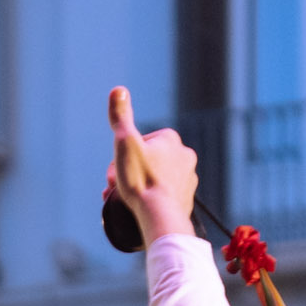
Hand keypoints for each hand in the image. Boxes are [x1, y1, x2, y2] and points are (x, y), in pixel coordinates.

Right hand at [104, 86, 196, 243]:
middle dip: (129, 171)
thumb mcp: (125, 143)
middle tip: (117, 185)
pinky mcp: (187, 198)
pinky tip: (141, 208)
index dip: (123, 154)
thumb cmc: (141, 179)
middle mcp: (185, 156)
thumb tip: (118, 90)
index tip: (118, 167)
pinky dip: (151, 199)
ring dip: (138, 185)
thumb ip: (121, 116)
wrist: (158, 215)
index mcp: (172, 140)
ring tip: (126, 199)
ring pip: (155, 177)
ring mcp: (188, 178)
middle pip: (147, 160)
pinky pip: (164, 195)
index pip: (140, 142)